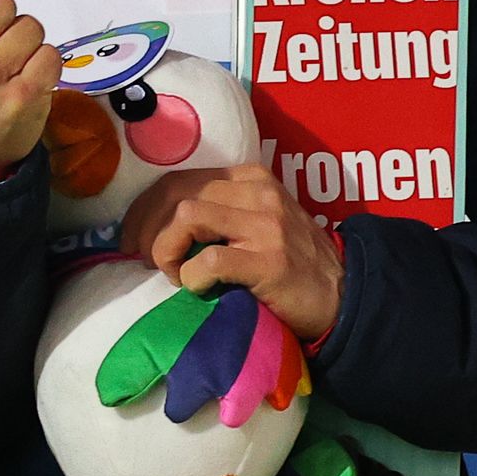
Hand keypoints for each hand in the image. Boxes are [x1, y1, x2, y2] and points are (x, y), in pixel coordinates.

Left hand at [120, 165, 343, 343]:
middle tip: (141, 258)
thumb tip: (151, 224)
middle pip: (176, 194)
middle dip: (145, 227)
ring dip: (165, 248)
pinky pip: (209, 260)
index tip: (132, 237)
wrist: (344, 296)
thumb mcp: (256, 222)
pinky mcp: (271, 262)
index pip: (178, 180)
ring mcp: (267, 226)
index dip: (144, 209)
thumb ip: (217, 212)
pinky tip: (198, 287)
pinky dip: (191, 275)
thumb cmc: (289, 264)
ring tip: (172, 272)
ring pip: (186, 216)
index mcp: (250, 179)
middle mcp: (259, 193)